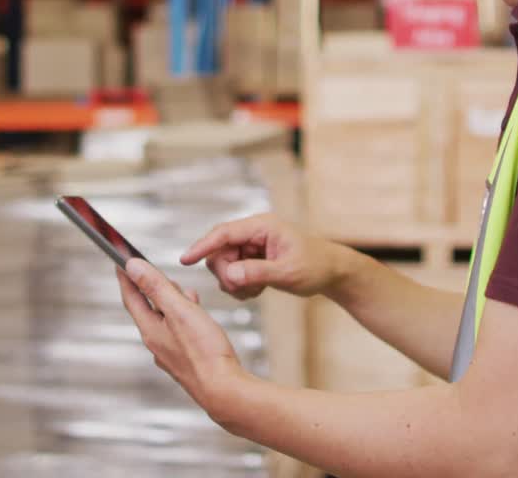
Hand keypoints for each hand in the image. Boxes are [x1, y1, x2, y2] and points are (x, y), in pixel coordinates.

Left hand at [117, 259, 249, 422]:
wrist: (224, 389)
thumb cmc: (205, 352)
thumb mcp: (179, 310)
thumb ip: (156, 288)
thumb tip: (133, 267)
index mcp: (150, 330)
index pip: (131, 298)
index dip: (126, 278)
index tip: (120, 262)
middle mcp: (157, 343)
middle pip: (148, 308)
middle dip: (153, 288)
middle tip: (159, 273)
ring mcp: (171, 353)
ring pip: (165, 320)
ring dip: (172, 303)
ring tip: (185, 293)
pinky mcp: (186, 359)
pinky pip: (178, 331)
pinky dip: (184, 317)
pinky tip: (197, 316)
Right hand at [181, 213, 346, 299]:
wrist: (332, 272)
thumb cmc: (316, 266)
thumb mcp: (288, 272)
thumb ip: (258, 273)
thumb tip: (231, 275)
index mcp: (262, 226)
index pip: (223, 233)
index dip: (202, 246)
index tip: (185, 260)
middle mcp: (253, 233)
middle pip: (219, 252)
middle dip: (227, 274)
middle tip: (245, 289)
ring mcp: (251, 247)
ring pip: (224, 265)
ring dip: (235, 283)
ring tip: (257, 290)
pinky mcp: (252, 260)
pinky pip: (232, 273)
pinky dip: (240, 286)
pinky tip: (257, 290)